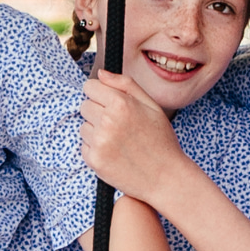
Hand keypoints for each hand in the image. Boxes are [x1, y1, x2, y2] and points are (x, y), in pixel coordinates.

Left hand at [79, 70, 196, 201]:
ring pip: (84, 126)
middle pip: (84, 105)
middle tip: (118, 124)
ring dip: (96, 131)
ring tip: (118, 140)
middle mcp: (107, 121)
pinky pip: (85, 146)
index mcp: (121, 103)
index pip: (90, 87)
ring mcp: (99, 142)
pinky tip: (115, 153)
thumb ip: (125, 85)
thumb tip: (101, 73)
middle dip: (97, 111)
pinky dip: (96, 148)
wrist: (166, 177)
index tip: (109, 102)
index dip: (99, 93)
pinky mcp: (94, 160)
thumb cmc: (161, 140)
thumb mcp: (151, 105)